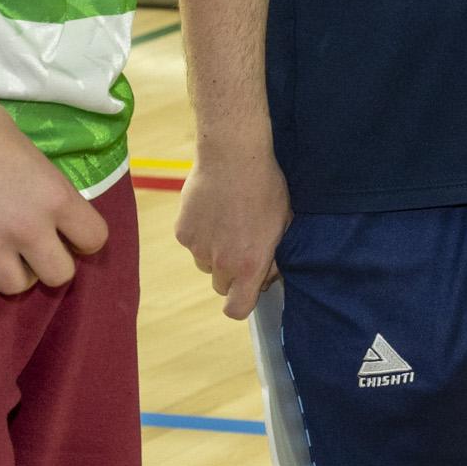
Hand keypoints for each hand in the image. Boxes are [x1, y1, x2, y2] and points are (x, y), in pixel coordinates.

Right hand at [0, 87, 109, 294]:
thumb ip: (48, 194)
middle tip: (41, 246)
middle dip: (54, 263)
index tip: (73, 232)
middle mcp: (27, 227)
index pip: (94, 240)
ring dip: (18, 270)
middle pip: (60, 276)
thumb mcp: (35, 159)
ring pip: (17, 286)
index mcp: (56, 197)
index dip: (85, 238)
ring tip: (10, 249)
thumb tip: (53, 219)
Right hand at [174, 140, 290, 321]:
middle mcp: (220, 262)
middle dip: (233, 273)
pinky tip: (215, 210)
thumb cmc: (266, 187)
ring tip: (230, 222)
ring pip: (205, 264)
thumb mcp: (284, 223)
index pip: (237, 310)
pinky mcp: (182, 231)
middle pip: (222, 286)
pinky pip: (192, 242)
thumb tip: (268, 273)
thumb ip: (274, 255)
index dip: (242, 302)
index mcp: (249, 265)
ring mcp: (198, 248)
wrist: (233, 156)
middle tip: (244, 245)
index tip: (250, 286)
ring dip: (216, 253)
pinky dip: (202, 233)